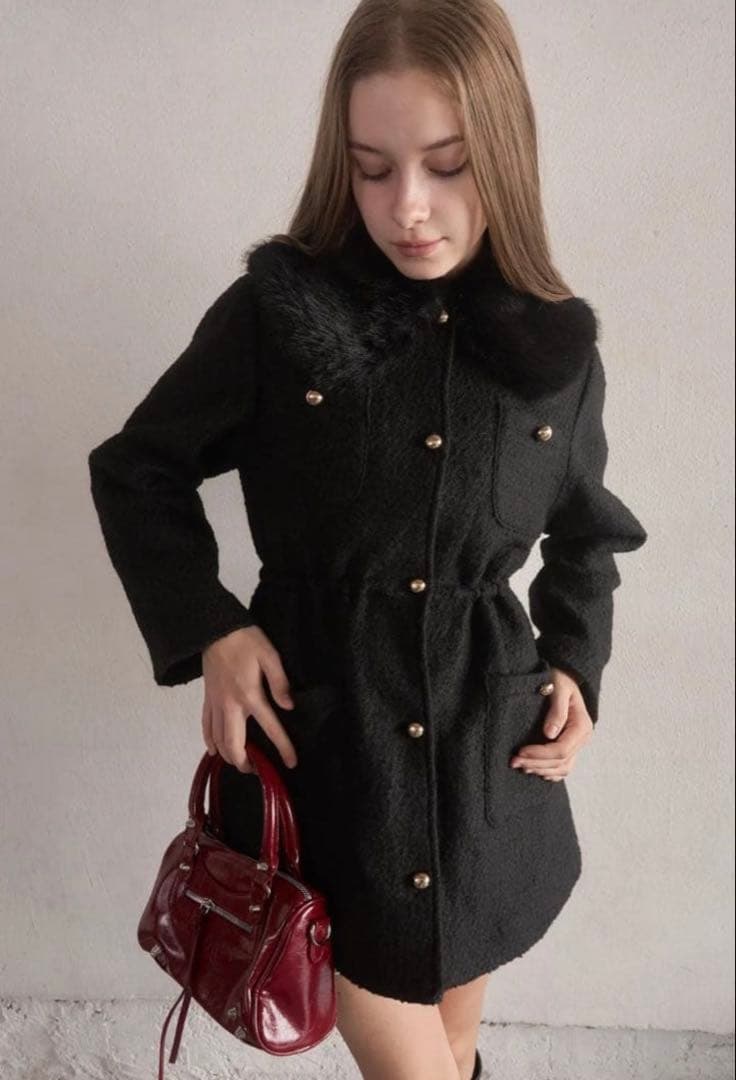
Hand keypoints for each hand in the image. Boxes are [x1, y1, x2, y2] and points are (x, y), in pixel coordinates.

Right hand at [201, 625, 297, 773]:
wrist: (214, 630)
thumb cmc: (245, 640)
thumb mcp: (269, 655)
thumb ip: (280, 682)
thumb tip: (288, 707)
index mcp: (250, 696)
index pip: (269, 728)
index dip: (282, 747)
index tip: (291, 763)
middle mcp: (230, 705)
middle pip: (234, 745)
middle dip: (244, 763)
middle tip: (257, 770)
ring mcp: (215, 704)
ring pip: (217, 740)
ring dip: (228, 756)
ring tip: (241, 762)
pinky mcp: (207, 699)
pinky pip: (205, 726)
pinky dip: (210, 741)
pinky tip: (214, 749)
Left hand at [508, 667, 592, 780]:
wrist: (563, 675)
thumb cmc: (559, 678)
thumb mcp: (558, 689)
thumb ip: (556, 711)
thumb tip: (550, 734)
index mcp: (582, 726)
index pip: (561, 750)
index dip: (539, 754)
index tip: (520, 752)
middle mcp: (582, 738)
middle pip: (560, 762)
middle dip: (535, 764)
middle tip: (513, 761)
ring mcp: (577, 743)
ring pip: (562, 768)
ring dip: (540, 770)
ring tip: (521, 766)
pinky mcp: (569, 745)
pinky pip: (563, 766)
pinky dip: (549, 772)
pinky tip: (534, 770)